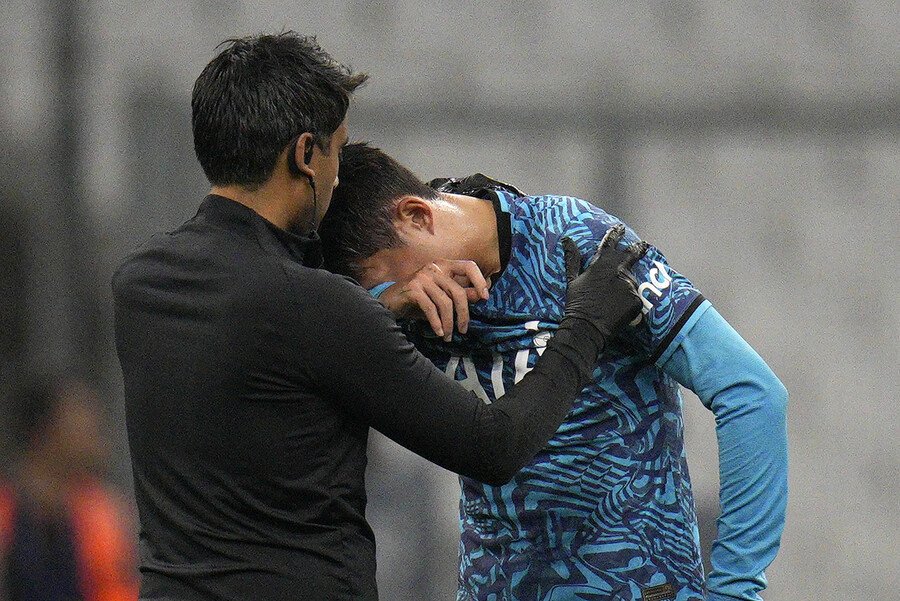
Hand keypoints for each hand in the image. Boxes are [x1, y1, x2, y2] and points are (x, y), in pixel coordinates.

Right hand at [378, 259, 490, 340]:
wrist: (390, 301)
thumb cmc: (418, 299)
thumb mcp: (441, 296)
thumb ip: (460, 294)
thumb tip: (480, 295)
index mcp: (444, 265)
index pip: (469, 266)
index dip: (479, 280)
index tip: (485, 297)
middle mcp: (434, 267)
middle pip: (458, 292)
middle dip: (463, 314)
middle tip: (463, 330)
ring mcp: (422, 277)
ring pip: (445, 303)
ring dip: (449, 323)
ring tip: (448, 336)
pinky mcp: (413, 288)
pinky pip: (431, 308)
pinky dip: (436, 323)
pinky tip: (439, 333)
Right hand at [562, 224, 648, 341]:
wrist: (587, 327)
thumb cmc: (577, 304)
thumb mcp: (573, 280)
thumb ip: (572, 258)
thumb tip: (567, 239)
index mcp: (601, 263)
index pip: (610, 243)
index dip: (615, 234)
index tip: (619, 228)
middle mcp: (617, 270)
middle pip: (632, 254)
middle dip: (638, 248)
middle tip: (644, 244)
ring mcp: (628, 284)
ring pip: (631, 280)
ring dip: (626, 285)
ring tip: (614, 298)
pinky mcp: (636, 299)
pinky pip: (635, 297)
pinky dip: (628, 301)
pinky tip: (618, 309)